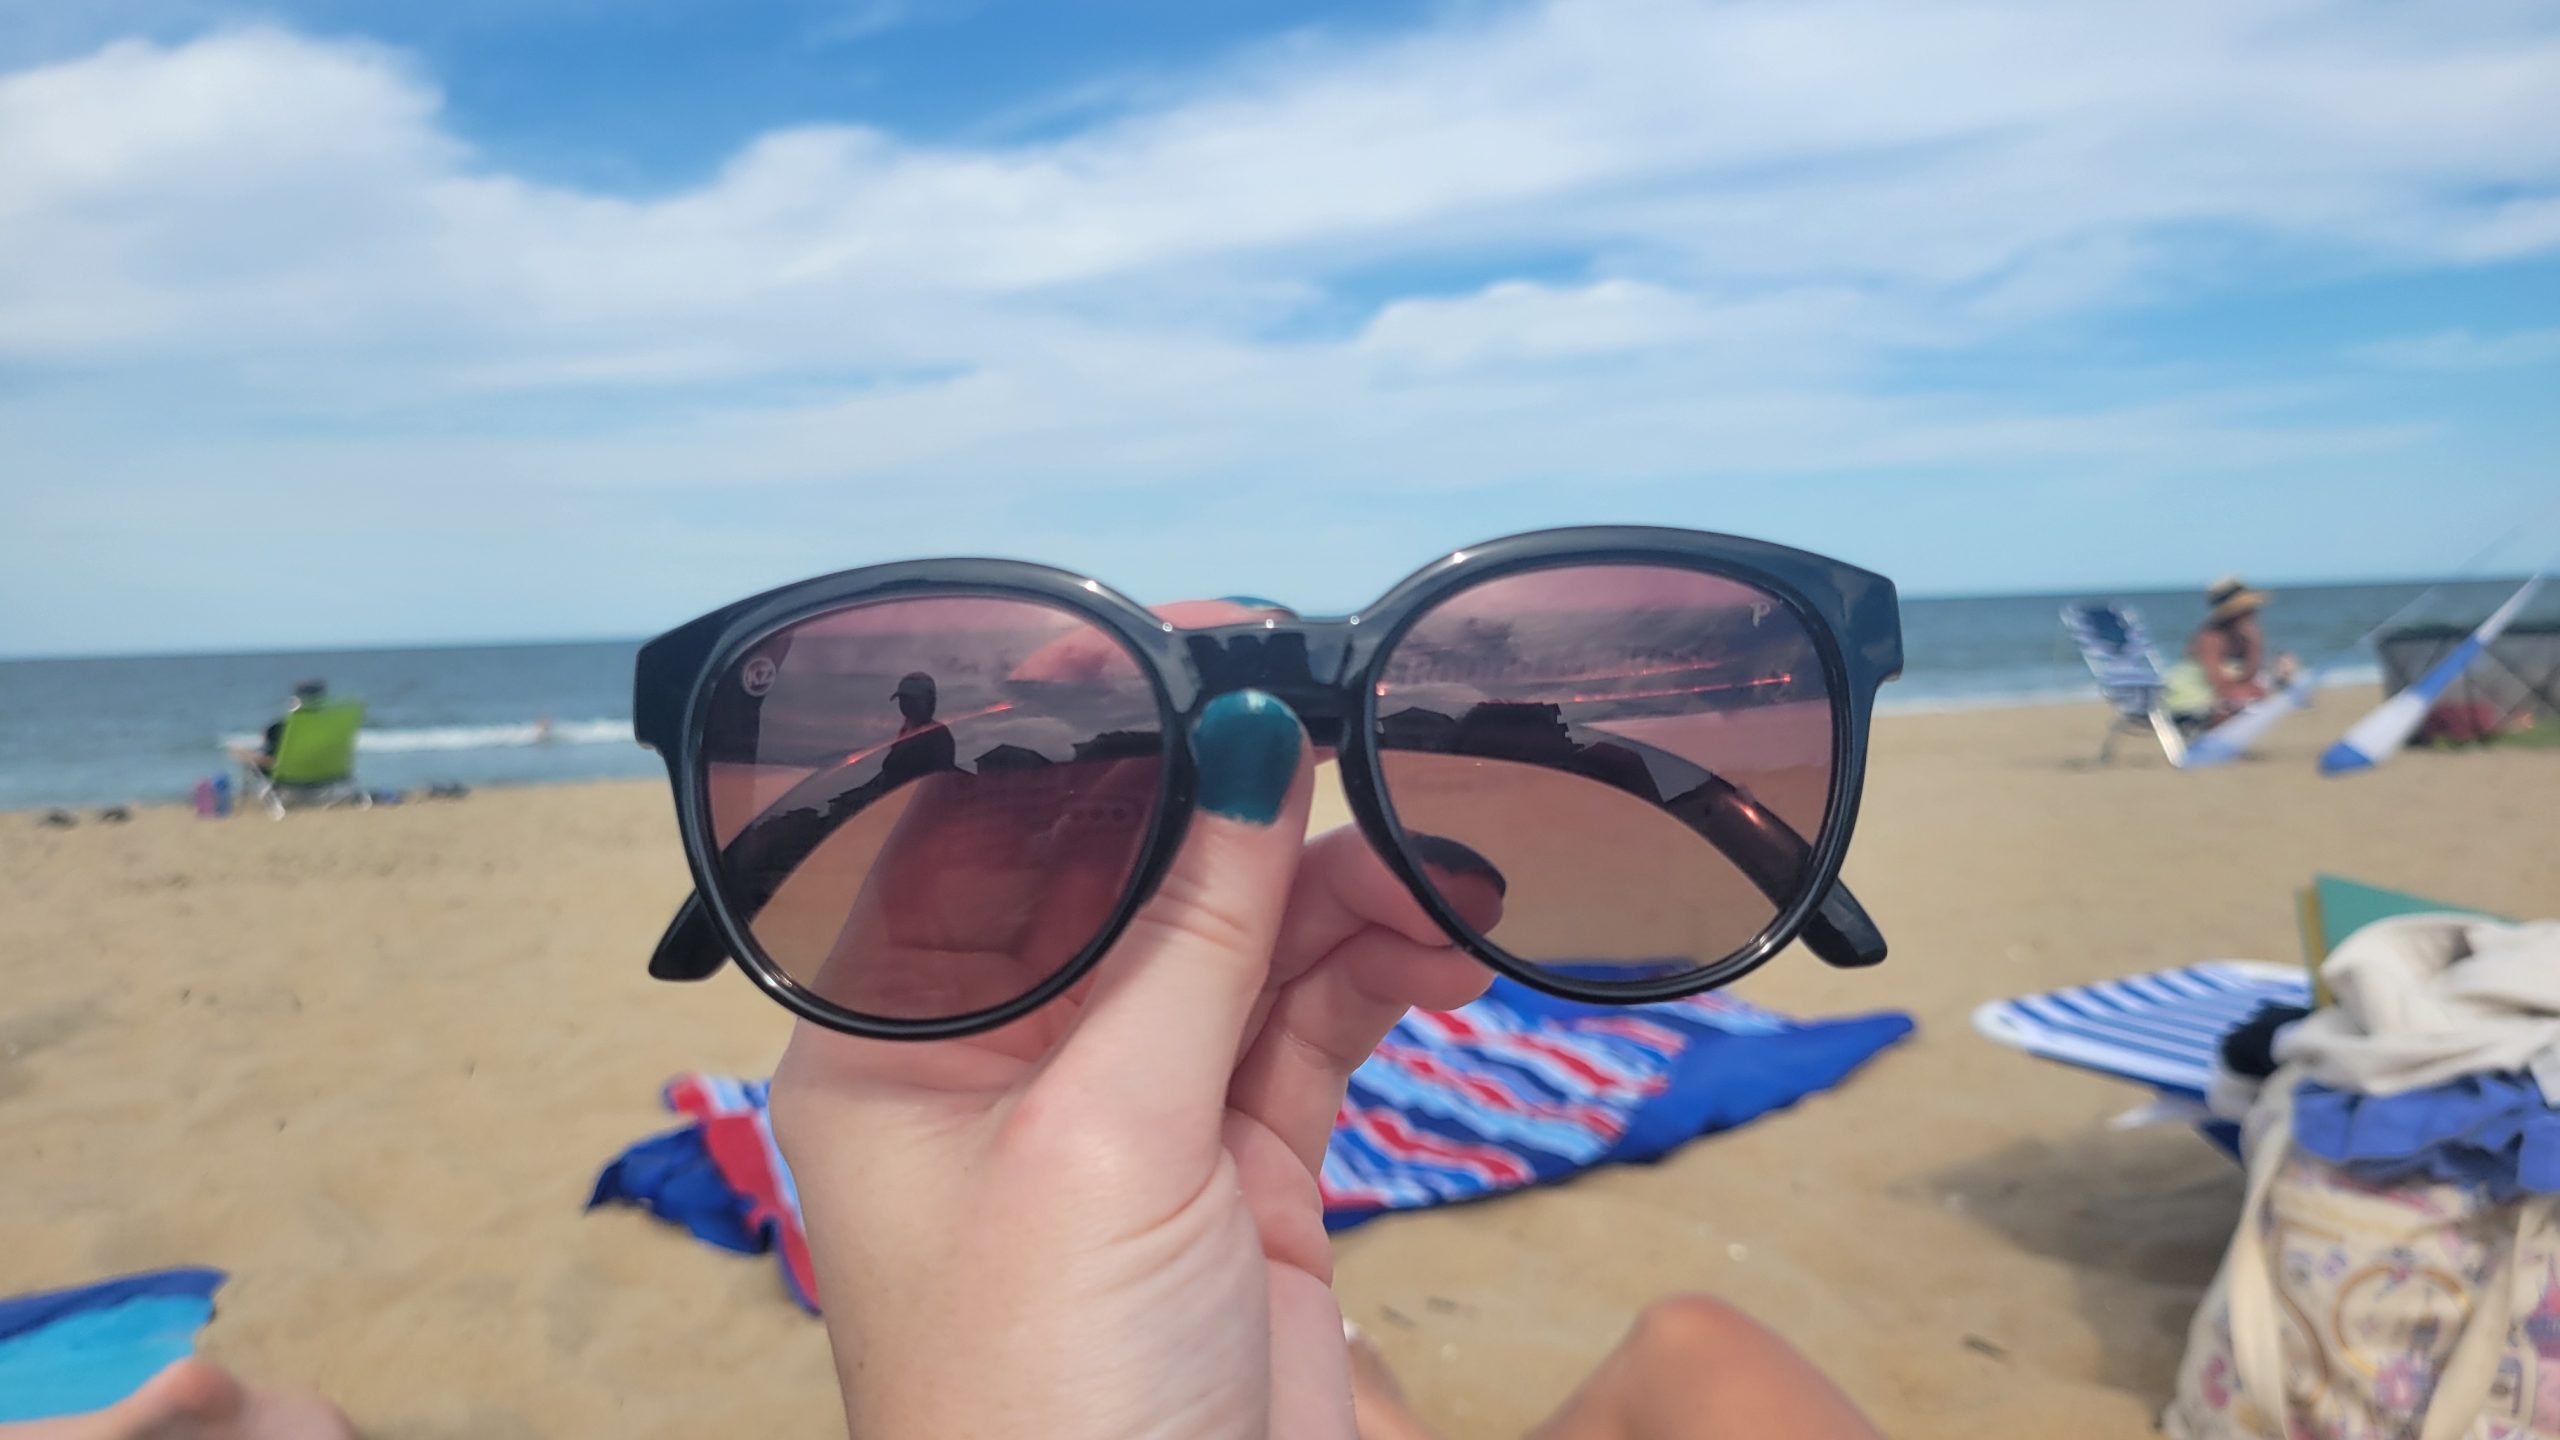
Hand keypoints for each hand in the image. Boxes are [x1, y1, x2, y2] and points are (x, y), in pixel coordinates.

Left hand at [770, 606, 1502, 1439]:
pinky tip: (1444, 948)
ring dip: (1339, 898)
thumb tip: (1244, 740)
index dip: (1099, 734)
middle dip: (1245, 816)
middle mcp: (996, 1067)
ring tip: (1441, 873)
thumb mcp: (1110, 1143)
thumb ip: (1189, 936)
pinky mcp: (1234, 1176)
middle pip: (1131, 879)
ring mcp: (1124, 1120)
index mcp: (889, 1045)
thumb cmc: (1047, 1417)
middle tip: (1363, 740)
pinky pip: (1305, 1032)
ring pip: (1237, 949)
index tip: (1216, 644)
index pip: (985, 830)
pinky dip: (1378, 980)